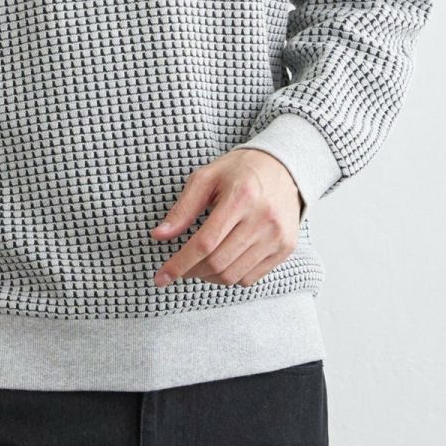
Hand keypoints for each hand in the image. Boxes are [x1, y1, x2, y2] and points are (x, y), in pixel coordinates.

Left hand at [148, 147, 302, 287]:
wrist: (283, 167)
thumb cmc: (239, 171)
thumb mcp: (206, 178)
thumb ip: (183, 208)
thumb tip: (159, 236)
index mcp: (241, 196)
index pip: (205, 242)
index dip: (179, 263)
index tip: (161, 277)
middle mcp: (263, 219)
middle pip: (218, 262)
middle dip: (191, 271)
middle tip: (178, 269)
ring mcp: (277, 236)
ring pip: (233, 276)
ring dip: (208, 277)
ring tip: (198, 266)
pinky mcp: (286, 248)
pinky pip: (251, 278)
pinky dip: (230, 278)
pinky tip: (221, 264)